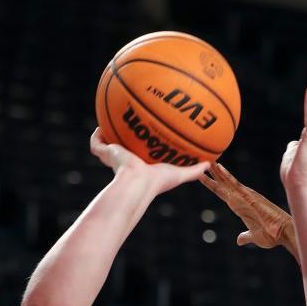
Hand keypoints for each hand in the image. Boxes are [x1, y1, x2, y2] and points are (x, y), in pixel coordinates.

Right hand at [90, 129, 209, 193]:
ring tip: (109, 122)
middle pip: (123, 150)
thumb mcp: (179, 175)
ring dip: (108, 136)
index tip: (147, 140)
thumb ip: (194, 170)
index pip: (141, 157)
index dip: (142, 149)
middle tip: (128, 128)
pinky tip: (99, 125)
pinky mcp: (106, 154)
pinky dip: (96, 136)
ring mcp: (115, 158)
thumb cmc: (157, 182)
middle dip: (124, 141)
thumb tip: (210, 165)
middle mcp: (127, 162)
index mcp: (142, 166)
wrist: (137, 183)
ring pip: (108, 146)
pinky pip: (96, 143)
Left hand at [199, 164, 297, 256]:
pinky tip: (219, 168)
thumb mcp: (254, 237)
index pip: (224, 194)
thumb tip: (239, 240)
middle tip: (200, 162)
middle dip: (212, 174)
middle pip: (223, 185)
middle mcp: (242, 199)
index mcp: (241, 207)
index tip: (202, 177)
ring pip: (227, 181)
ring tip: (206, 160)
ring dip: (217, 171)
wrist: (283, 233)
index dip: (213, 186)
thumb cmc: (272, 235)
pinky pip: (236, 184)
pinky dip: (227, 176)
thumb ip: (246, 236)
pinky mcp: (250, 197)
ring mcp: (246, 196)